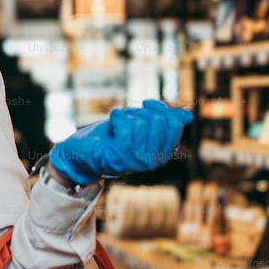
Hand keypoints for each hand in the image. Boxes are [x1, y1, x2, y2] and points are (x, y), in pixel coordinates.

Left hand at [48, 100, 192, 184]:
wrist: (80, 153)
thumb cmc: (110, 136)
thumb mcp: (139, 123)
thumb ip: (163, 119)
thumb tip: (188, 115)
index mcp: (164, 153)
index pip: (175, 123)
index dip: (160, 108)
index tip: (145, 106)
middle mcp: (155, 161)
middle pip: (159, 120)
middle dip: (139, 112)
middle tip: (125, 121)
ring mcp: (138, 162)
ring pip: (141, 122)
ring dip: (125, 117)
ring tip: (115, 128)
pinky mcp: (120, 158)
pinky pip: (126, 126)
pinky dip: (116, 118)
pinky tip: (110, 126)